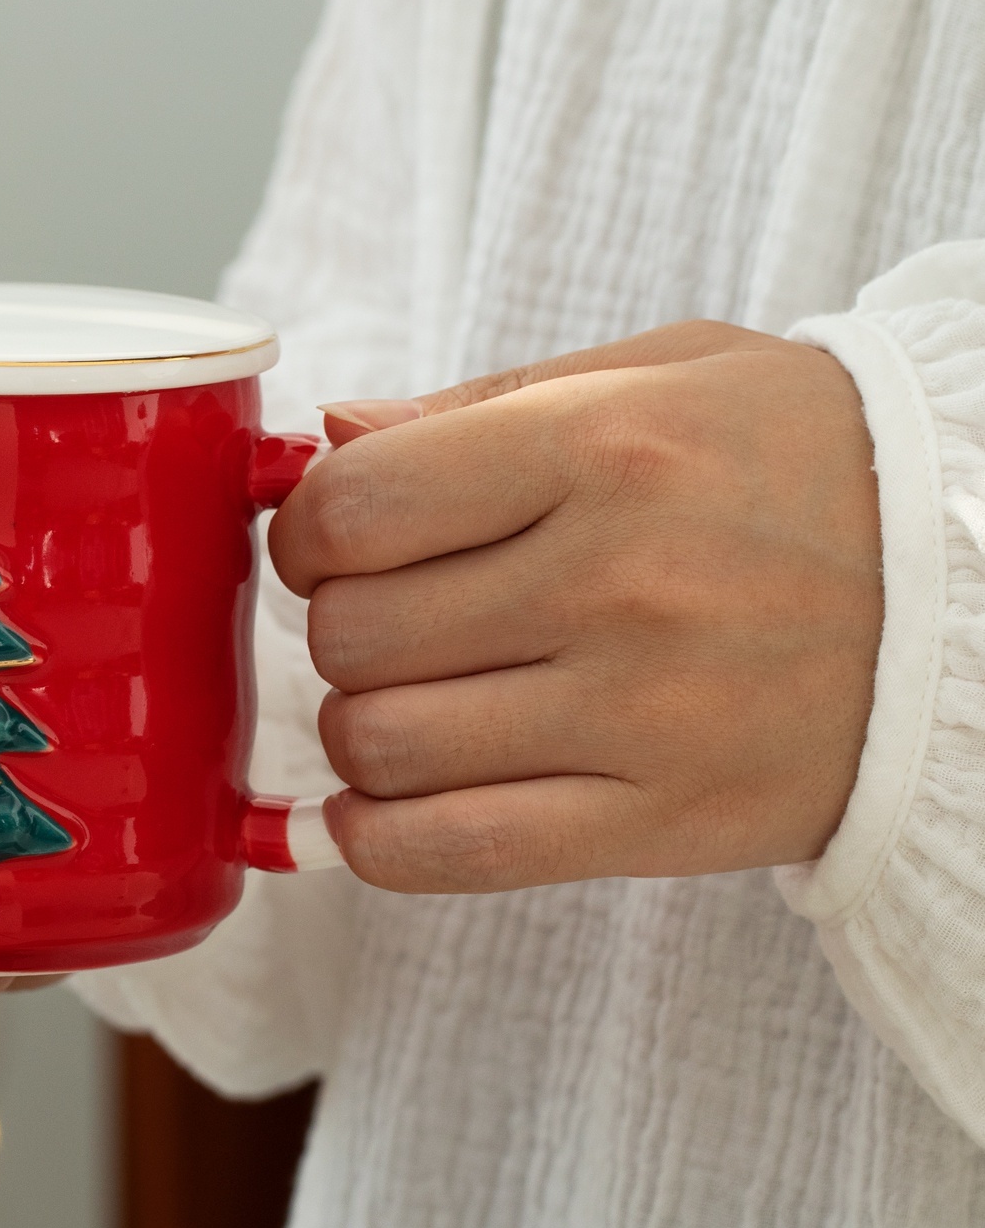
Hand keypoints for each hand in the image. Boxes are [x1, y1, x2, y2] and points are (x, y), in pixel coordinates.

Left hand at [267, 320, 882, 892]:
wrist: (976, 590)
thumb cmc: (799, 464)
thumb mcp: (662, 377)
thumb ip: (482, 407)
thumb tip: (327, 440)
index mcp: (608, 447)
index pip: (356, 508)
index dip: (309, 530)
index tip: (336, 540)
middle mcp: (620, 581)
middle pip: (355, 634)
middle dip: (342, 627)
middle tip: (398, 616)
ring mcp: (643, 713)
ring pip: (381, 747)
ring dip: (362, 732)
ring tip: (419, 699)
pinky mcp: (663, 820)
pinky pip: (450, 850)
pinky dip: (378, 837)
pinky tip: (384, 805)